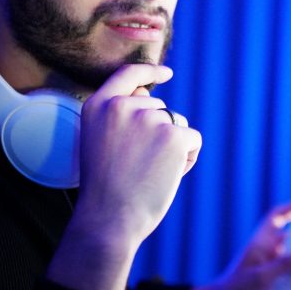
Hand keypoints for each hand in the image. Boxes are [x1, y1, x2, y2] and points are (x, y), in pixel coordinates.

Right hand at [47, 64, 201, 289]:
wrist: (108, 218)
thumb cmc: (105, 188)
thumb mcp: (100, 141)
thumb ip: (120, 116)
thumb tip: (148, 95)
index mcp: (97, 105)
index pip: (128, 75)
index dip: (149, 71)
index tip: (166, 72)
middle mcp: (122, 105)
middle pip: (159, 108)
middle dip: (159, 133)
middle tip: (140, 165)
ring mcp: (148, 118)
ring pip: (178, 124)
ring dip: (174, 147)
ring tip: (151, 173)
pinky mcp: (173, 134)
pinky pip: (193, 139)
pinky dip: (189, 157)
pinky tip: (169, 175)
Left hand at [191, 201, 290, 289]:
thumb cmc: (237, 289)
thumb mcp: (262, 277)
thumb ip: (284, 265)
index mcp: (260, 243)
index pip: (274, 217)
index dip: (289, 209)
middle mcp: (265, 251)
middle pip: (288, 237)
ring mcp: (267, 266)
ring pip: (289, 257)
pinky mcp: (268, 281)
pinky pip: (287, 274)